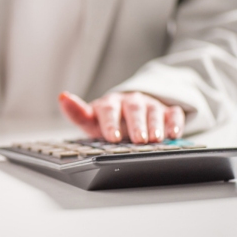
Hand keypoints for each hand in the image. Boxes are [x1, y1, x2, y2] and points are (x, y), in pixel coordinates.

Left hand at [58, 91, 184, 143]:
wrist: (129, 114)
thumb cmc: (108, 121)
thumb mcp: (91, 120)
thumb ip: (77, 113)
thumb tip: (62, 96)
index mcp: (110, 102)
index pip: (109, 109)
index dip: (111, 123)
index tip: (112, 137)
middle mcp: (130, 101)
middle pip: (133, 109)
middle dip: (136, 125)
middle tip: (139, 140)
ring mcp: (149, 105)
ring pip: (153, 111)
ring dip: (155, 125)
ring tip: (156, 139)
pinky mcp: (166, 110)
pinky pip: (173, 114)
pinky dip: (175, 122)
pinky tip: (174, 133)